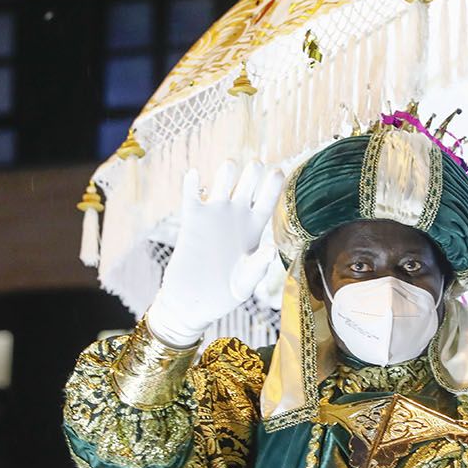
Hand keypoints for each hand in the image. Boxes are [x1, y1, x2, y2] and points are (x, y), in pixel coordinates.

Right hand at [147, 161, 283, 346]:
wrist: (193, 302)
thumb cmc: (224, 295)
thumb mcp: (244, 285)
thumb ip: (258, 268)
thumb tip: (271, 250)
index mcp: (254, 229)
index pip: (267, 201)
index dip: (272, 186)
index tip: (277, 172)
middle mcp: (236, 217)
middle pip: (247, 186)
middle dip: (252, 173)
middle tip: (256, 165)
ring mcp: (213, 216)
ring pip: (222, 184)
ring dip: (226, 173)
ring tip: (229, 166)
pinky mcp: (191, 221)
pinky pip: (191, 196)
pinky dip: (192, 184)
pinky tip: (194, 174)